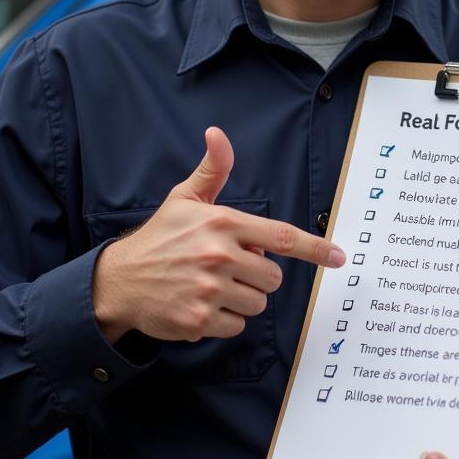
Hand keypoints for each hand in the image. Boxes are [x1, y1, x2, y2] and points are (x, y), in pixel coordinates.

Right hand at [92, 126, 343, 342]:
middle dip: (258, 276)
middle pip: (273, 278)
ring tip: (211, 286)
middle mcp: (218, 255)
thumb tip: (217, 133)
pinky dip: (223, 320)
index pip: (281, 236)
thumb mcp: (184, 199)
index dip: (315, 248)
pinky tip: (200, 305)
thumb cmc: (159, 238)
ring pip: (257, 304)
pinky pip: (236, 325)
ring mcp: (208, 289)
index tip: (339, 257)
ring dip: (241, 299)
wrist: (118, 280)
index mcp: (222, 223)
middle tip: (229, 268)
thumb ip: (212, 170)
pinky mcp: (199, 320)